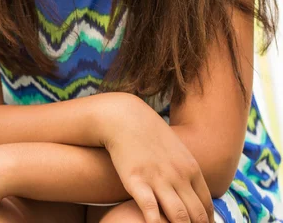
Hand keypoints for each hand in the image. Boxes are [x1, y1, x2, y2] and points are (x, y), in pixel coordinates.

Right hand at [102, 94, 213, 222]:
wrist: (125, 118)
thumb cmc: (149, 134)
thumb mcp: (174, 149)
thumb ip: (185, 170)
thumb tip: (193, 189)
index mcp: (190, 168)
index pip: (206, 204)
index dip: (207, 222)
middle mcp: (178, 175)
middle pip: (196, 214)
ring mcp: (158, 179)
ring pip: (179, 216)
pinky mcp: (137, 181)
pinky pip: (151, 210)